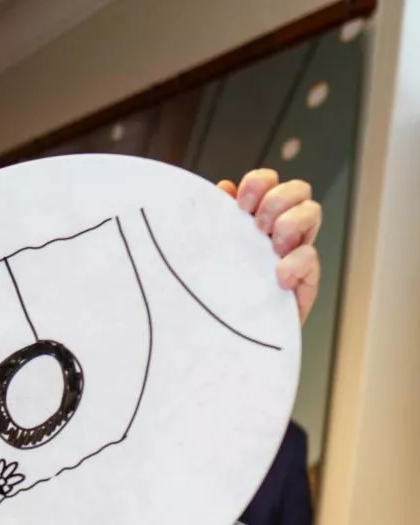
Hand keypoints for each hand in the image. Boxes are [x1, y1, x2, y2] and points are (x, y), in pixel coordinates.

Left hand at [218, 169, 320, 323]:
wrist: (223, 342)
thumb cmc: (217, 296)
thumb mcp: (210, 256)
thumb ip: (216, 222)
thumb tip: (222, 188)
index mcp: (253, 220)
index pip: (268, 182)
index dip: (259, 182)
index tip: (240, 202)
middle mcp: (277, 231)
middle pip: (298, 189)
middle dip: (278, 200)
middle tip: (258, 227)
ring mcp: (294, 253)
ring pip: (312, 212)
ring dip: (291, 223)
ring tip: (272, 248)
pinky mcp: (305, 281)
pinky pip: (312, 257)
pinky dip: (295, 263)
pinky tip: (278, 278)